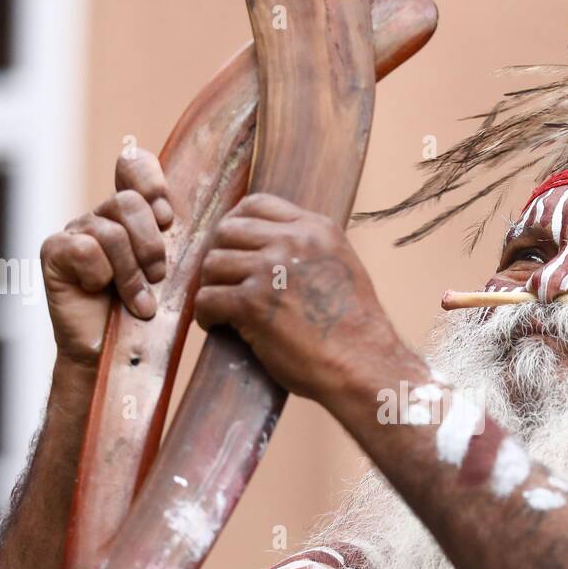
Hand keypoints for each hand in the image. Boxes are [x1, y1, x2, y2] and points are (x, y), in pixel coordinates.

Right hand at [39, 150, 172, 366]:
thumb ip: (180, 241)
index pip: (135, 166)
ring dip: (131, 273)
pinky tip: (101, 292)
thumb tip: (200, 216)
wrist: (116, 358)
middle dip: (151, 244)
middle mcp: (101, 217)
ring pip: (111, 230)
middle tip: (158, 276)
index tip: (167, 218)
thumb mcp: (174, 274)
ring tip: (139, 302)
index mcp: (131, 215)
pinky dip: (101, 275)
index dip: (152, 182)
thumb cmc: (149, 316)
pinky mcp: (54, 252)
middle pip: (129, 202)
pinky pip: (85, 249)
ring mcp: (75, 232)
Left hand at [194, 194, 406, 402]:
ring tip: (220, 306)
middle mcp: (292, 241)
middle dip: (219, 255)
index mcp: (316, 229)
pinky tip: (216, 325)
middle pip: (227, 231)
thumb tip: (272, 247)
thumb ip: (310, 250)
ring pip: (212, 263)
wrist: (362, 364)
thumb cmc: (354, 328)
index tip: (233, 245)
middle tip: (222, 280)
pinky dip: (206, 314)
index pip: (257, 204)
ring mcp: (270, 270)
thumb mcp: (342, 267)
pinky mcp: (252, 303)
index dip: (236, 224)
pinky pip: (207, 298)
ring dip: (211, 286)